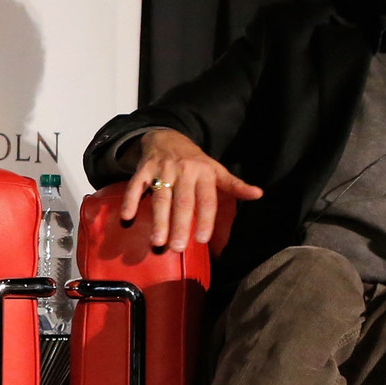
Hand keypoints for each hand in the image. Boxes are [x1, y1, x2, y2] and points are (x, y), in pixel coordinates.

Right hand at [118, 128, 262, 250]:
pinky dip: (130, 200)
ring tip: (157, 242)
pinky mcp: (143, 169)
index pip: (206, 199)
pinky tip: (127, 218)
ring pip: (160, 196)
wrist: (167, 137)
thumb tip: (258, 194)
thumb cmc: (195, 162)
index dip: (205, 219)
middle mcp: (184, 171)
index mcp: (204, 173)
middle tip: (178, 247)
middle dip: (179, 224)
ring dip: (158, 219)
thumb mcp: (217, 171)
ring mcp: (162, 169)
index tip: (201, 239)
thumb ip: (235, 186)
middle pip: (182, 201)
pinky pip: (135, 185)